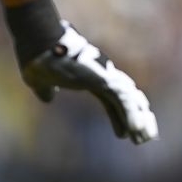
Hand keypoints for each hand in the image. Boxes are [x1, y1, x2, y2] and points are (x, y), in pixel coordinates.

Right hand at [20, 21, 158, 143]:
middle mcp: (102, 74)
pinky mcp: (103, 78)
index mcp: (90, 76)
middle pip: (125, 99)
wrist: (38, 43)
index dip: (118, 116)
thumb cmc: (37, 59)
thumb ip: (46, 89)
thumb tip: (48, 97)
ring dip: (136, 119)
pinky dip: (130, 114)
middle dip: (135, 117)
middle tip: (144, 136)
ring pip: (127, 100)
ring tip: (143, 138)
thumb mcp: (40, 81)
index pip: (110, 99)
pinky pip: (122, 100)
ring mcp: (104, 75)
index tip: (124, 133)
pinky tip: (136, 129)